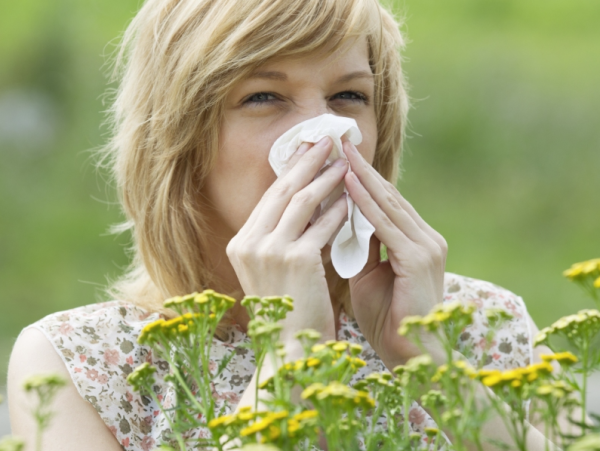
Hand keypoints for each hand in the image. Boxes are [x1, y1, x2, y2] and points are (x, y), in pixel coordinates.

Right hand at [226, 137, 348, 342]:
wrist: (288, 351)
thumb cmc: (287, 313)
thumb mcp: (275, 271)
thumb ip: (282, 238)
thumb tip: (309, 204)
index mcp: (241, 244)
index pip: (269, 197)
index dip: (290, 170)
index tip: (307, 151)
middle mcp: (248, 243)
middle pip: (283, 190)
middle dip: (307, 161)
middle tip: (327, 139)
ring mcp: (269, 250)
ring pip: (302, 201)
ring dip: (326, 178)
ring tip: (345, 162)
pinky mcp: (295, 260)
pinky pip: (322, 225)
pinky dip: (338, 210)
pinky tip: (351, 199)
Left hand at [342, 141, 447, 367]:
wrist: (410, 355)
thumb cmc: (386, 318)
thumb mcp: (369, 275)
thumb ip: (362, 247)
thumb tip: (343, 221)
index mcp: (416, 241)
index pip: (386, 203)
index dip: (362, 179)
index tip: (339, 158)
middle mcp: (426, 238)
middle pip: (388, 195)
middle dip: (361, 168)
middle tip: (339, 142)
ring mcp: (426, 246)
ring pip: (388, 204)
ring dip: (362, 177)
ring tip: (340, 152)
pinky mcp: (418, 258)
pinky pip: (386, 225)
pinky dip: (366, 204)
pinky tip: (349, 184)